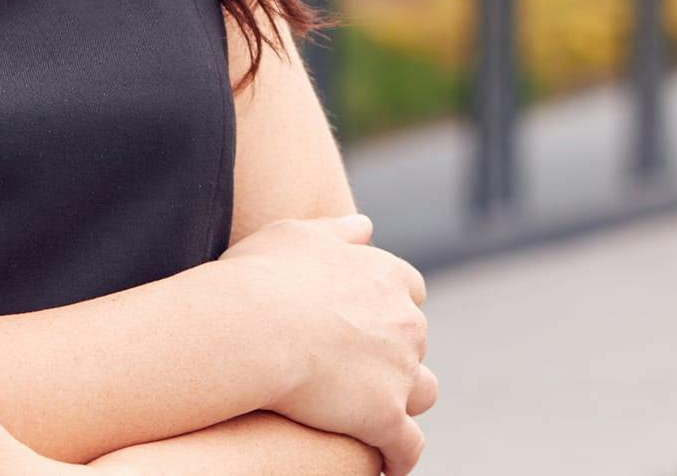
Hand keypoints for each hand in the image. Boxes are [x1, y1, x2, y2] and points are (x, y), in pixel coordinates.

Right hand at [216, 212, 436, 475]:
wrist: (253, 327)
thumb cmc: (261, 275)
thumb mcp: (296, 234)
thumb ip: (337, 230)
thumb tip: (366, 225)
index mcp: (385, 274)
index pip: (411, 288)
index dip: (388, 303)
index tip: (364, 315)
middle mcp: (404, 320)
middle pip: (415, 339)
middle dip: (393, 349)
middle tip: (352, 362)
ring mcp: (399, 371)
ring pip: (423, 391)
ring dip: (404, 398)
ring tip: (370, 409)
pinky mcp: (386, 417)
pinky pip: (406, 447)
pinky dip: (398, 456)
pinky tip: (380, 460)